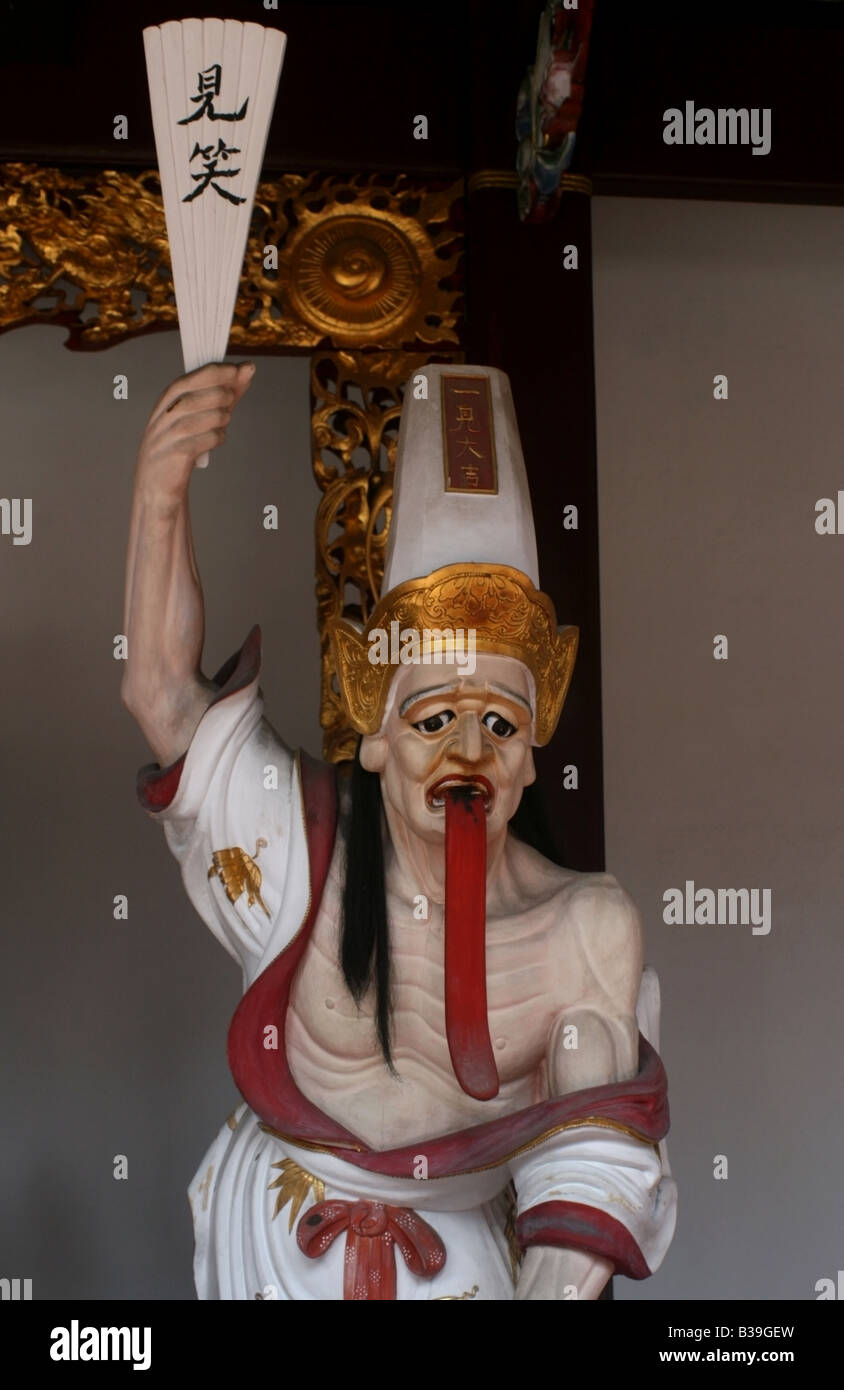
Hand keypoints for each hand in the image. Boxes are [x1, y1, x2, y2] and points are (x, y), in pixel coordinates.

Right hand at [134, 360, 255, 502]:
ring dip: (221, 418)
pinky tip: (217, 438)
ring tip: (222, 422)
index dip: (216, 372)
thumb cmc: (181, 444)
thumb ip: (222, 392)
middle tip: (230, 402)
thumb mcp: (199, 414)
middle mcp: (163, 417)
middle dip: (221, 396)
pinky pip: (206, 440)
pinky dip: (217, 438)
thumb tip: (246, 369)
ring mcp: (167, 436)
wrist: (156, 484)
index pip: (190, 380)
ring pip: (204, 418)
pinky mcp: (176, 455)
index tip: (238, 369)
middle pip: (198, 397)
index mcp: (166, 401)